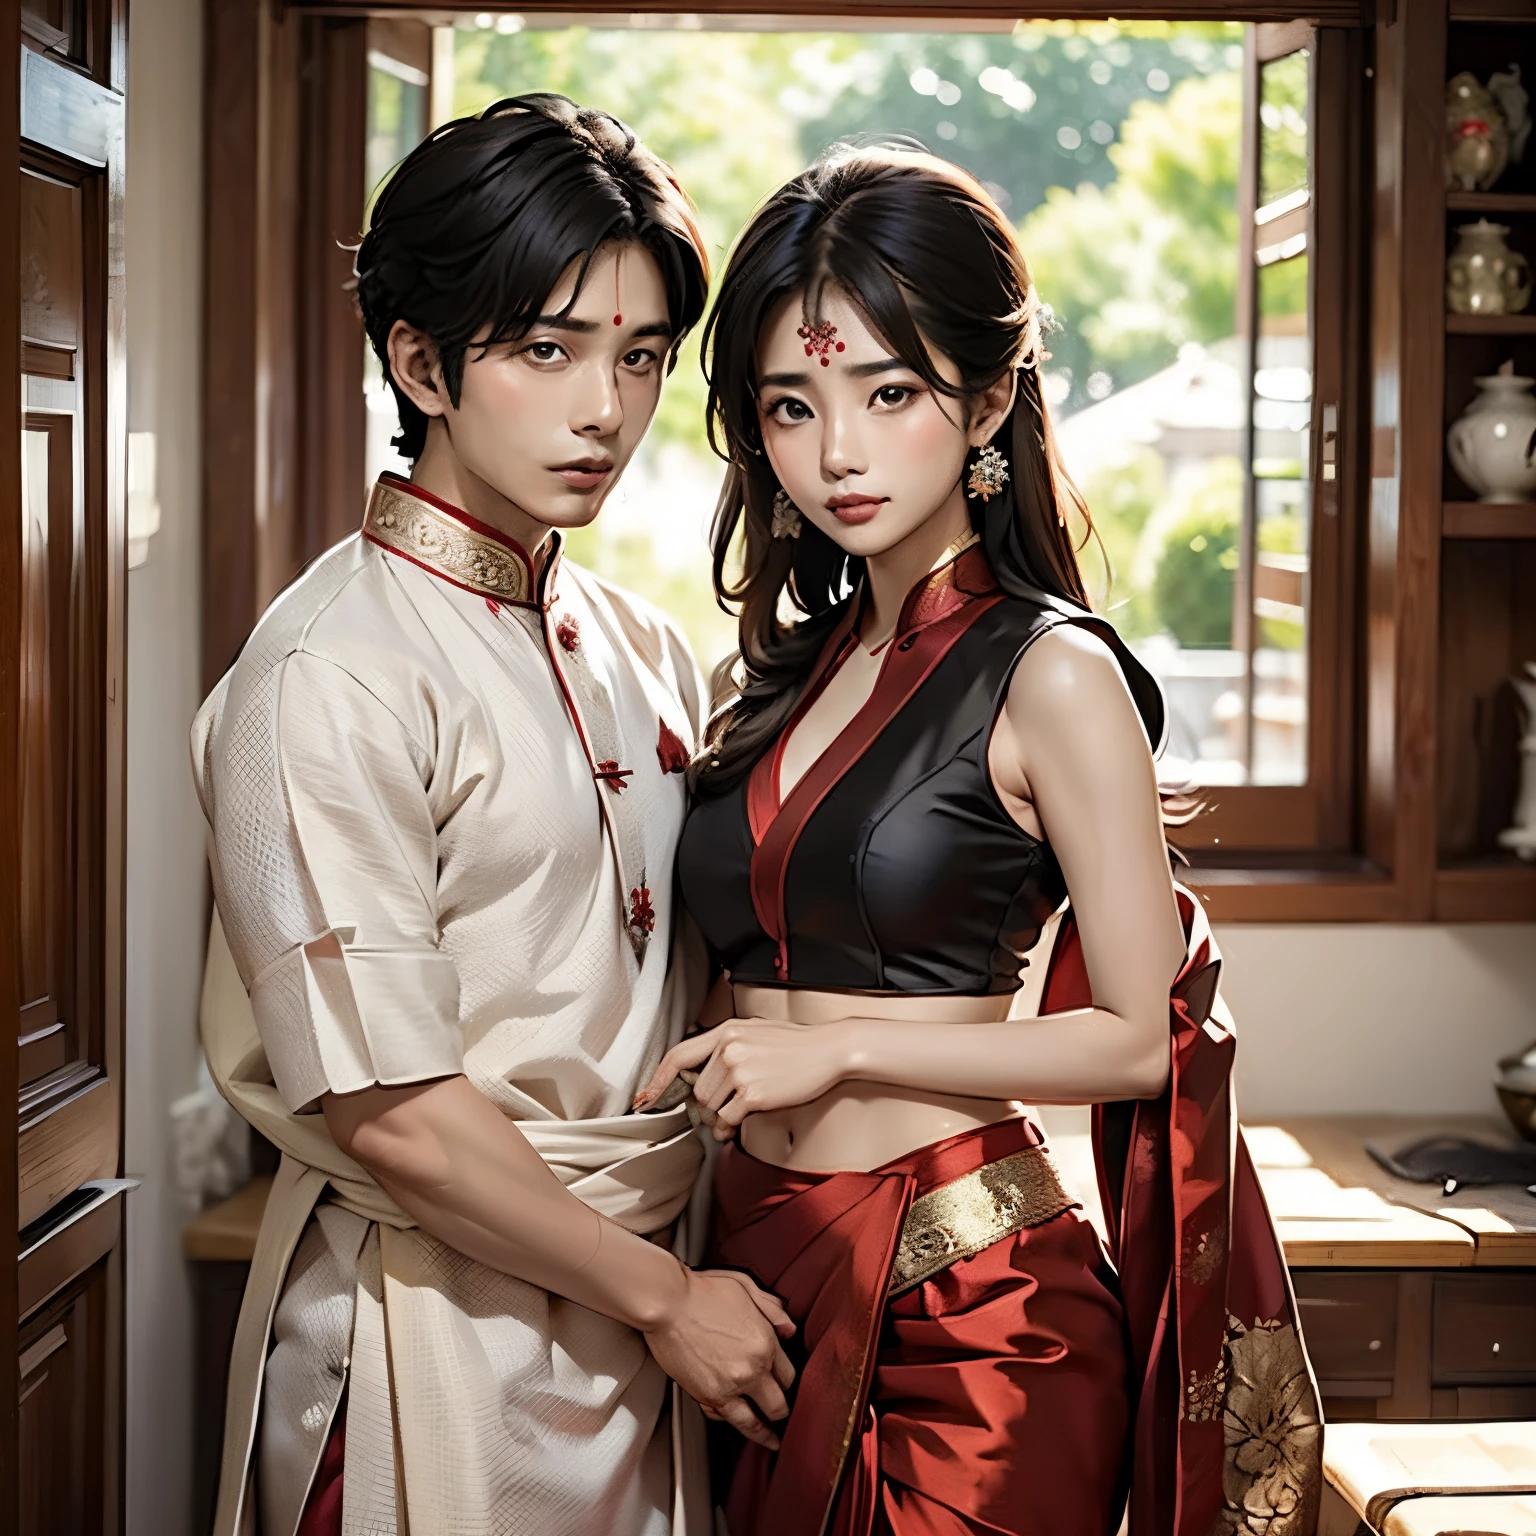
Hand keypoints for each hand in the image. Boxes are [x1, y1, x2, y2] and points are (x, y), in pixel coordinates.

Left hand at [634, 1020, 849, 1139]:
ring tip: (737, 1115)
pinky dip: (732, 1128)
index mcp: (726, 1031)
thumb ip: (726, 1047)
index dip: (659, 1079)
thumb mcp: (756, 1032)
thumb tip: (703, 1077)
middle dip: (708, 1107)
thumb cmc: (796, 1045)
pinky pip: (728, 1120)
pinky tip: (742, 1123)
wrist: (829, 1051)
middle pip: (697, 1091)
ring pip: (710, 1108)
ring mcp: (740, 1070)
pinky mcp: (753, 1093)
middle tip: (726, 1110)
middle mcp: (728, 1049)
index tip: (647, 1097)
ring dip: (720, 1119)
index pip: (679, 1055)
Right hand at [643, 1267, 795, 1449]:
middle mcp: (752, 1370)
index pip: (789, 1375)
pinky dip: (731, 1422)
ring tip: (771, 1442)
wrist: (667, 1302)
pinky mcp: (705, 1396)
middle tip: (783, 1418)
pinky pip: (724, 1419)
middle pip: (778, 1405)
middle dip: (782, 1413)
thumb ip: (773, 1309)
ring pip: (753, 1424)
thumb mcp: (747, 1288)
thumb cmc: (703, 1290)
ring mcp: (728, 1387)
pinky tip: (736, 1422)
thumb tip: (790, 1330)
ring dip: (765, 1435)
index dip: (790, 1383)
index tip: (787, 1387)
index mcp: (766, 1343)